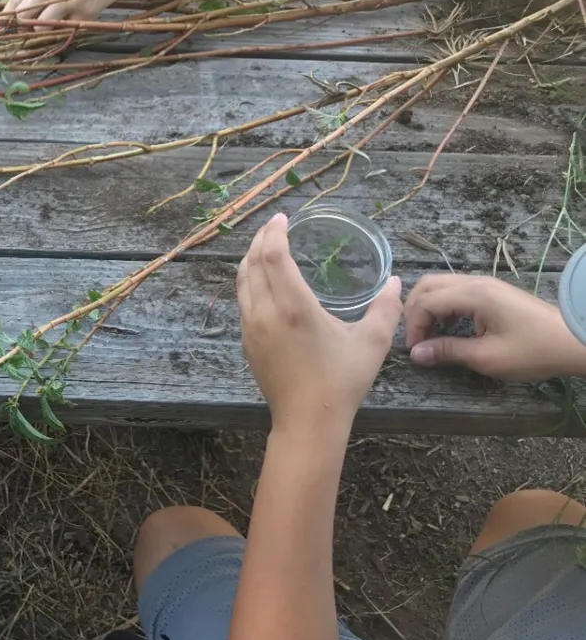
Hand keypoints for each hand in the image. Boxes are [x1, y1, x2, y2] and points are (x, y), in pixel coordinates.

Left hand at [4, 0, 146, 23]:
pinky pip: (68, 29)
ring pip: (42, 26)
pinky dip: (68, 28)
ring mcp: (67, 0)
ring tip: (52, 26)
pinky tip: (75, 19)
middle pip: (23, 15)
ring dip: (43, 30)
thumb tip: (34, 1)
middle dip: (20, 27)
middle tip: (23, 32)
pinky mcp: (85, 12)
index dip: (4, 18)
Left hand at [237, 214, 403, 434]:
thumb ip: (386, 309)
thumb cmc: (341, 381)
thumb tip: (397, 282)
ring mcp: (252, 328)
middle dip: (259, 240)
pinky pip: (242, 302)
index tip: (282, 218)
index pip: (273, 256)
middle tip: (272, 227)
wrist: (307, 421)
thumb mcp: (370, 343)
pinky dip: (248, 282)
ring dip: (249, 260)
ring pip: (242, 283)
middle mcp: (265, 313)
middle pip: (251, 264)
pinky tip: (260, 283)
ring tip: (263, 247)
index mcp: (293, 307)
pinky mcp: (247, 343)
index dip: (274, 233)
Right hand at [404, 274, 585, 380]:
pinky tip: (448, 327)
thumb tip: (416, 354)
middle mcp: (476, 282)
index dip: (413, 326)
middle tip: (415, 338)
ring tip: (428, 334)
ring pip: (441, 286)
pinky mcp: (493, 291)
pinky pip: (456, 291)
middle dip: (414, 311)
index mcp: (473, 294)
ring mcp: (485, 284)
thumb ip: (448, 351)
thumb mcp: (487, 357)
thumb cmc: (533, 350)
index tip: (415, 352)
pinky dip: (443, 306)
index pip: (426, 302)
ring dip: (428, 307)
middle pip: (428, 285)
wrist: (574, 341)